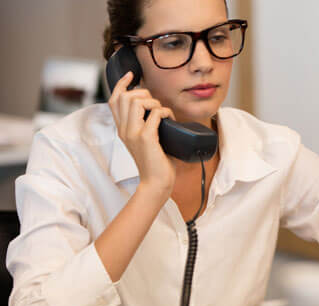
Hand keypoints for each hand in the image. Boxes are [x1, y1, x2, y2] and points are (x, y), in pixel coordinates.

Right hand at [108, 71, 175, 199]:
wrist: (156, 183)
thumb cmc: (155, 163)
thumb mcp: (145, 140)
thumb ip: (144, 125)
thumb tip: (156, 108)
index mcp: (122, 129)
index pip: (114, 100)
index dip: (122, 84)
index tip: (132, 76)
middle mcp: (124, 130)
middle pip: (126, 96)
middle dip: (144, 93)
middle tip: (156, 104)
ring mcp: (134, 134)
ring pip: (137, 101)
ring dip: (154, 102)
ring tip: (162, 112)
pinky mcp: (146, 138)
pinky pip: (156, 114)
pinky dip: (166, 112)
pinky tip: (171, 119)